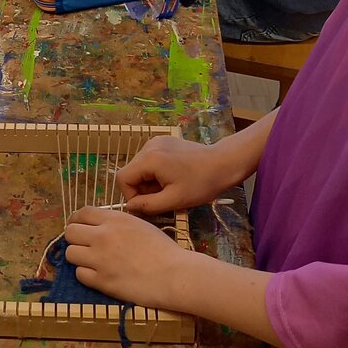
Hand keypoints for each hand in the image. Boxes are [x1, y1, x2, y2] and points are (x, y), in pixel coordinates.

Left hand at [64, 207, 190, 308]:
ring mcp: (100, 259)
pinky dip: (86, 275)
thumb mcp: (139, 224)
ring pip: (70, 254)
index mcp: (114, 219)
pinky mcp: (101, 281)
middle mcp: (102, 236)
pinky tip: (99, 275)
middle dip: (75, 238)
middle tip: (84, 245)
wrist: (174, 274)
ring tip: (91, 261)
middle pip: (70, 232)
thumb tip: (100, 226)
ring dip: (79, 257)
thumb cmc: (163, 249)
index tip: (79, 226)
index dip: (77, 220)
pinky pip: (80, 274)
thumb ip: (117, 223)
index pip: (81, 213)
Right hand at [117, 134, 235, 213]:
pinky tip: (172, 177)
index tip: (147, 205)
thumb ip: (148, 205)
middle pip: (131, 172)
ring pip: (140, 167)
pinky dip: (155, 172)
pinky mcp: (164, 141)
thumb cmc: (201, 183)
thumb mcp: (174, 200)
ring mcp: (156, 141)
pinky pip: (150, 160)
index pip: (123, 178)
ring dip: (149, 182)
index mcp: (149, 159)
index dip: (130, 195)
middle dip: (142, 189)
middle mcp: (148, 146)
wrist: (223, 163)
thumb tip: (129, 207)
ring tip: (169, 188)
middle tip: (162, 198)